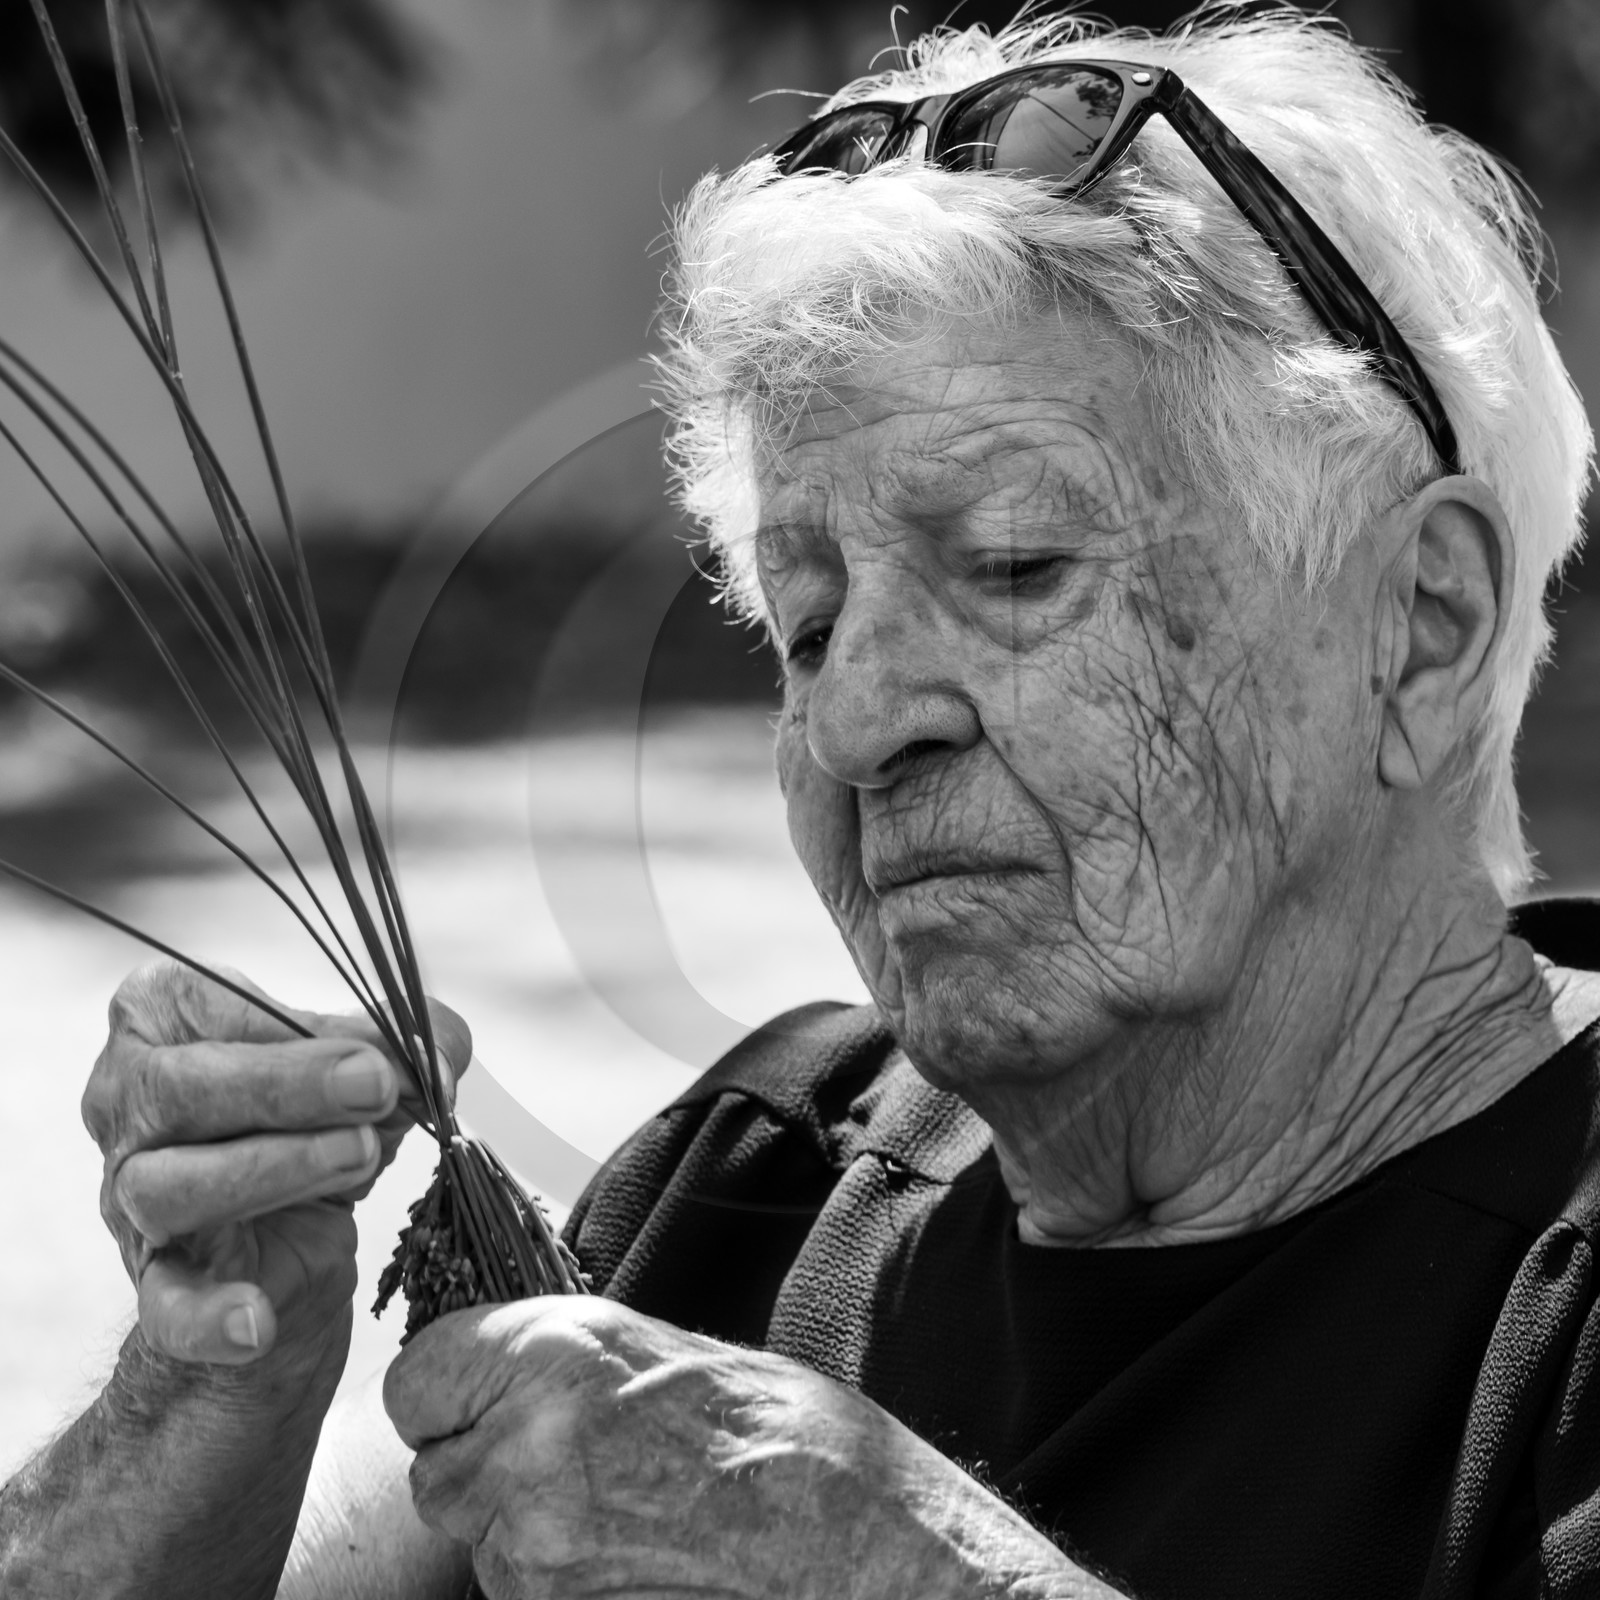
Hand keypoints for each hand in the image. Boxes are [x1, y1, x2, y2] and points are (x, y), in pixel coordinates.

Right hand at [82, 960, 470, 1369]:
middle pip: (178, 1089)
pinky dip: (208, 1316)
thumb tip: (435, 1058)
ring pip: (168, 1185)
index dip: (304, 1032)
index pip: (211, 1008)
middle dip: (286, 1086)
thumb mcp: (367, 1069)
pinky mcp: (155, 1284)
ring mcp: (128, 1199)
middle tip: (376, 1088)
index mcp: (163, 1020)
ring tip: (361, 1156)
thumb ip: (410, 1047)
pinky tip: (255, 1320)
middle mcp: (127, 1104)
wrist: (287, 1248)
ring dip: (275, 1170)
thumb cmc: (316, 1125)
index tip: (388, 1056)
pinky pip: (165, 1305)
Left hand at [384, 1297, 1072, 1599]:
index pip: (411, 1381)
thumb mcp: (652, 1350)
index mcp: (551, 1351)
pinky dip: (555, 1577)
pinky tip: (631, 1549)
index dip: (446, 1394)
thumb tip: (486, 1372)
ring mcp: (533, 1545)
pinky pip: (516, 1589)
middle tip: (571, 1459)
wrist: (842, 1537)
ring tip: (621, 1504)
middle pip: (436, 1471)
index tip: (478, 1398)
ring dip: (523, 1528)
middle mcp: (526, 1443)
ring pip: (477, 1538)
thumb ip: (552, 1361)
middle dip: (484, 1468)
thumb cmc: (770, 1431)